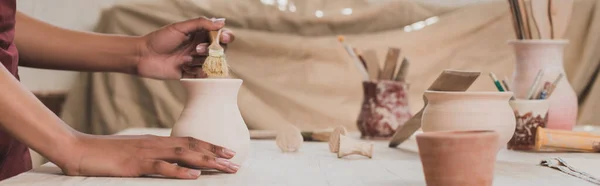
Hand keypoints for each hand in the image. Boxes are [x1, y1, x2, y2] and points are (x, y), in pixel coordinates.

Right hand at [58, 134, 238, 178]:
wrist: (78, 149)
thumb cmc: (104, 154)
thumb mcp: (133, 153)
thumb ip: (152, 156)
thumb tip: (168, 162)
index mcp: (156, 141)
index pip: (189, 141)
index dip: (210, 146)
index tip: (228, 152)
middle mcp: (155, 144)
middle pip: (192, 146)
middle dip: (216, 154)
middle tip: (236, 162)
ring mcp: (146, 153)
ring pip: (183, 155)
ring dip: (206, 161)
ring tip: (224, 167)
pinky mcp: (135, 165)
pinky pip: (161, 168)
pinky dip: (179, 171)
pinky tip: (193, 175)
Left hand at [135, 17, 234, 78]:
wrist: (143, 56)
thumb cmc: (160, 39)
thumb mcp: (180, 27)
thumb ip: (201, 23)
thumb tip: (221, 22)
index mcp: (198, 35)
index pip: (220, 35)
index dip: (225, 37)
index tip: (223, 38)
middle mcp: (199, 47)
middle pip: (219, 50)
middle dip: (212, 51)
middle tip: (198, 49)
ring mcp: (195, 61)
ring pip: (211, 63)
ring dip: (201, 61)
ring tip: (185, 59)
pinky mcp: (190, 73)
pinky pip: (202, 75)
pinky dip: (198, 72)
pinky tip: (186, 68)